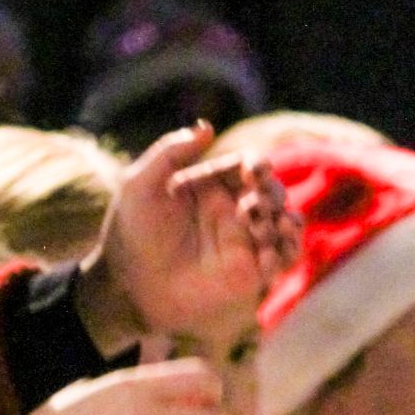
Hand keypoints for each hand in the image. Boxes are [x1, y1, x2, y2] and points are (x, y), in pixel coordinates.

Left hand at [78, 122, 301, 349]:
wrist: (126, 286)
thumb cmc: (129, 234)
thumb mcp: (139, 185)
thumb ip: (170, 151)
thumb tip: (207, 127)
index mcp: (210, 185)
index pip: (247, 165)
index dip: (258, 165)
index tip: (254, 172)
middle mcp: (231, 211)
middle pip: (272, 191)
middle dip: (272, 193)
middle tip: (254, 205)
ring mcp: (243, 242)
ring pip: (287, 223)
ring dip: (288, 221)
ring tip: (266, 227)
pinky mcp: (250, 273)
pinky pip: (284, 259)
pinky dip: (288, 252)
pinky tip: (270, 253)